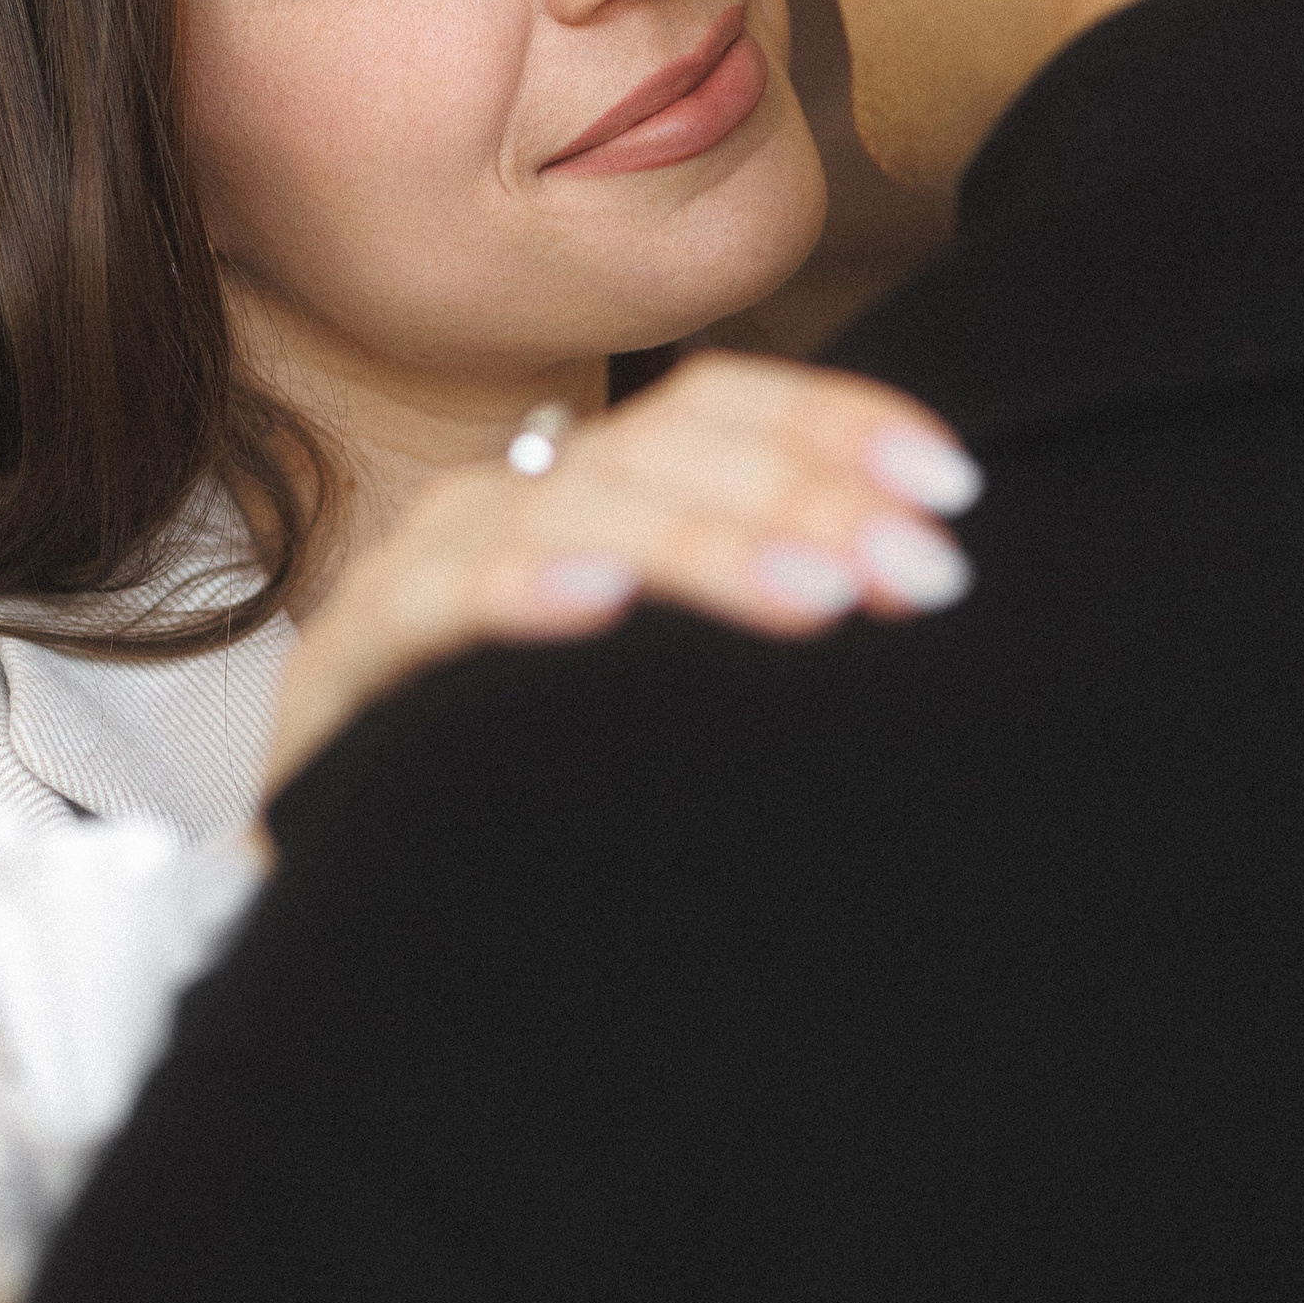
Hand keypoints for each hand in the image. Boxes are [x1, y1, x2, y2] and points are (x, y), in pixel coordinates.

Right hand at [258, 352, 982, 801]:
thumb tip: (928, 584)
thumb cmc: (536, 778)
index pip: (717, 409)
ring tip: (819, 594)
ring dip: (705, 546)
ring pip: (573, 512)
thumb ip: (772, 614)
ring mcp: (424, 570)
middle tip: (926, 570)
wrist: (351, 893)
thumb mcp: (666, 683)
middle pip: (664, 450)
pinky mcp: (349, 661)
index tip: (954, 488)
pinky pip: (432, 605)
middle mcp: (510, 498)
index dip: (837, 424)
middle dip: (810, 498)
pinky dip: (519, 590)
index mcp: (593, 488)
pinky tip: (600, 603)